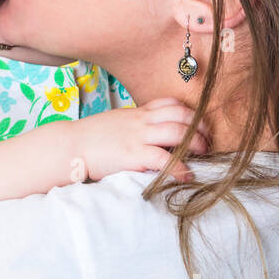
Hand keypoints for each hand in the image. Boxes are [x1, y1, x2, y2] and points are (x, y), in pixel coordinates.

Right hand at [69, 97, 210, 182]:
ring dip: (196, 143)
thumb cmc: (89, 138)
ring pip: (178, 131)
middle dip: (200, 127)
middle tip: (208, 140)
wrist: (69, 146)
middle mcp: (141, 121)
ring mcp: (138, 136)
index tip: (198, 124)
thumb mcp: (115, 124)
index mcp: (137, 113)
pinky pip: (164, 159)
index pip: (170, 103)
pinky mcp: (134, 154)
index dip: (189, 112)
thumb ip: (133, 127)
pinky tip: (186, 176)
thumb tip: (148, 137)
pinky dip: (179, 167)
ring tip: (203, 154)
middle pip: (181, 115)